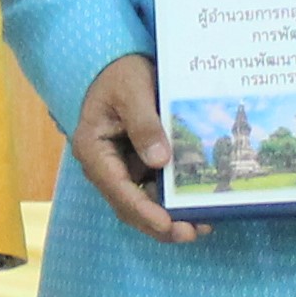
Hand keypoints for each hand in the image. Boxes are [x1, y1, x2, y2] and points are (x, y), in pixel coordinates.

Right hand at [70, 56, 202, 244]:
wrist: (120, 63)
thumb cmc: (121, 73)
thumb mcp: (133, 90)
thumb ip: (144, 124)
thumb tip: (159, 161)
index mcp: (93, 150)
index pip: (117, 188)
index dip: (142, 210)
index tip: (167, 224)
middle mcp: (104, 166)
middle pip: (128, 206)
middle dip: (159, 224)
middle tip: (192, 232)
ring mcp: (122, 168)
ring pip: (143, 203)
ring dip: (169, 217)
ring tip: (202, 225)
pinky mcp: (137, 165)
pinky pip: (155, 189)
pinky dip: (173, 201)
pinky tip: (197, 205)